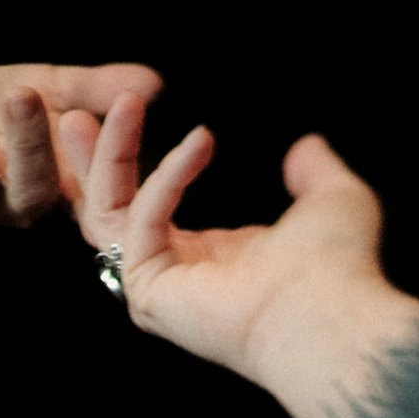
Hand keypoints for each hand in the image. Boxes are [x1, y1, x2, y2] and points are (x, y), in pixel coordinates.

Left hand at [0, 17, 159, 233]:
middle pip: (22, 178)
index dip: (92, 152)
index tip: (106, 110)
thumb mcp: (52, 102)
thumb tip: (153, 82)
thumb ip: (96, 91)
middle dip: (28, 135)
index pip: (77, 180)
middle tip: (27, 89)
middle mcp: (4, 201)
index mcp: (48, 192)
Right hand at [100, 127, 390, 384]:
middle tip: (77, 112)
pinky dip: (168, 176)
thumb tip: (307, 146)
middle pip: (107, 211)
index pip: (145, 205)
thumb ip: (315, 172)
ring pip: (106, 213)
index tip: (126, 110)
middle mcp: (174, 275)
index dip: (128, 160)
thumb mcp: (332, 201)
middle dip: (92, 159)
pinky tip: (201, 142)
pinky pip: (142, 220)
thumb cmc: (341, 273)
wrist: (336, 316)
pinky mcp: (149, 292)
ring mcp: (155, 289)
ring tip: (124, 101)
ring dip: (110, 154)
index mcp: (206, 261)